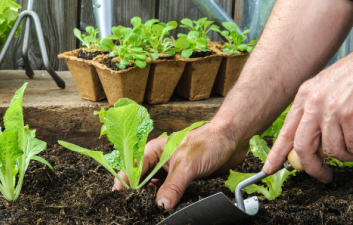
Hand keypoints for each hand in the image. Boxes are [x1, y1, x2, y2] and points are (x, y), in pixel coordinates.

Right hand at [112, 124, 247, 209]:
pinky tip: (167, 209)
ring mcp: (171, 171)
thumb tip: (160, 205)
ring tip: (149, 211)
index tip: (120, 199)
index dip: (124, 184)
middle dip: (138, 195)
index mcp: (154, 151)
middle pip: (142, 182)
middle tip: (136, 209)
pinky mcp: (183, 180)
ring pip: (156, 189)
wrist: (233, 140)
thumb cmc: (209, 142)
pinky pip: (170, 194)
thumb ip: (173, 186)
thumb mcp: (187, 166)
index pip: (132, 170)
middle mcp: (160, 161)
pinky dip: (168, 201)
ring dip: (154, 200)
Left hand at [263, 45, 352, 181]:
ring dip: (350, 155)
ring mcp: (331, 110)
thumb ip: (318, 110)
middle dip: (312, 168)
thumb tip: (317, 139)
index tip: (270, 168)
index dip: (277, 153)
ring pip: (333, 151)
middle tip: (324, 175)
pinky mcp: (351, 117)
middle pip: (302, 148)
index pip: (286, 131)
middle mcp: (314, 103)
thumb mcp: (329, 87)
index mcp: (305, 95)